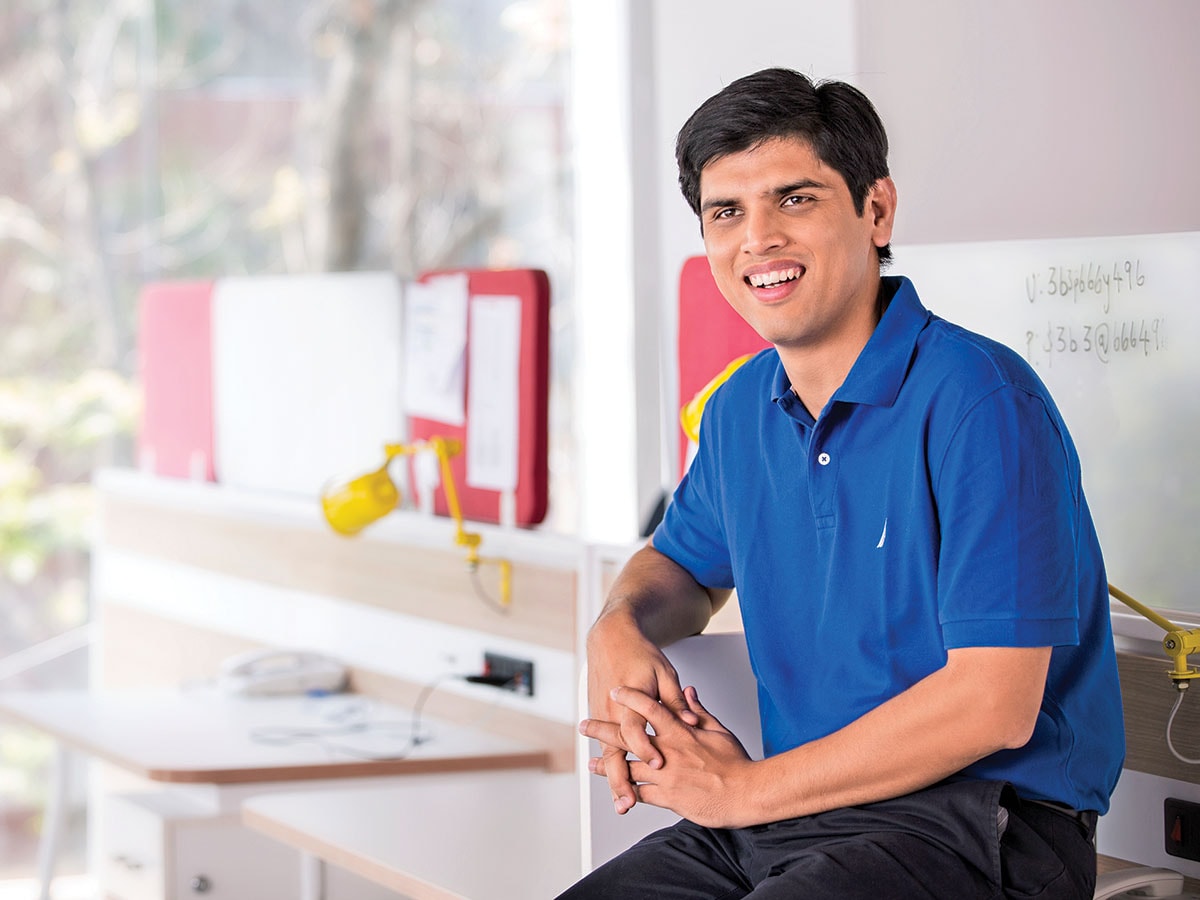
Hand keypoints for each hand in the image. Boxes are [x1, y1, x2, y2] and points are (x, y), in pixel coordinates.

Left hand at [582, 684, 754, 827]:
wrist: (747, 792)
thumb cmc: (736, 762)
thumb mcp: (718, 730)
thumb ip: (698, 711)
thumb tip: (688, 692)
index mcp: (681, 732)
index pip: (650, 708)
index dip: (630, 698)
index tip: (615, 690)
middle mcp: (669, 751)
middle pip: (629, 737)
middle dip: (603, 729)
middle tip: (585, 725)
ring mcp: (667, 775)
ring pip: (628, 767)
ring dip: (608, 765)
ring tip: (592, 763)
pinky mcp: (669, 797)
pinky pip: (641, 793)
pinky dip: (627, 790)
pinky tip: (616, 789)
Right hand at [584, 622, 697, 814]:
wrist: (611, 639)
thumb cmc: (639, 654)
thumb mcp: (664, 673)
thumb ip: (675, 701)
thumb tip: (691, 720)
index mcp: (632, 700)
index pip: (635, 729)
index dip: (646, 748)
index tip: (659, 764)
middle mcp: (613, 712)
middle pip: (614, 751)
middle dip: (620, 779)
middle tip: (628, 803)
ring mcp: (604, 716)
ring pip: (608, 754)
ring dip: (614, 779)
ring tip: (622, 802)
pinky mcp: (601, 717)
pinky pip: (606, 747)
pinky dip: (611, 766)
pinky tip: (617, 784)